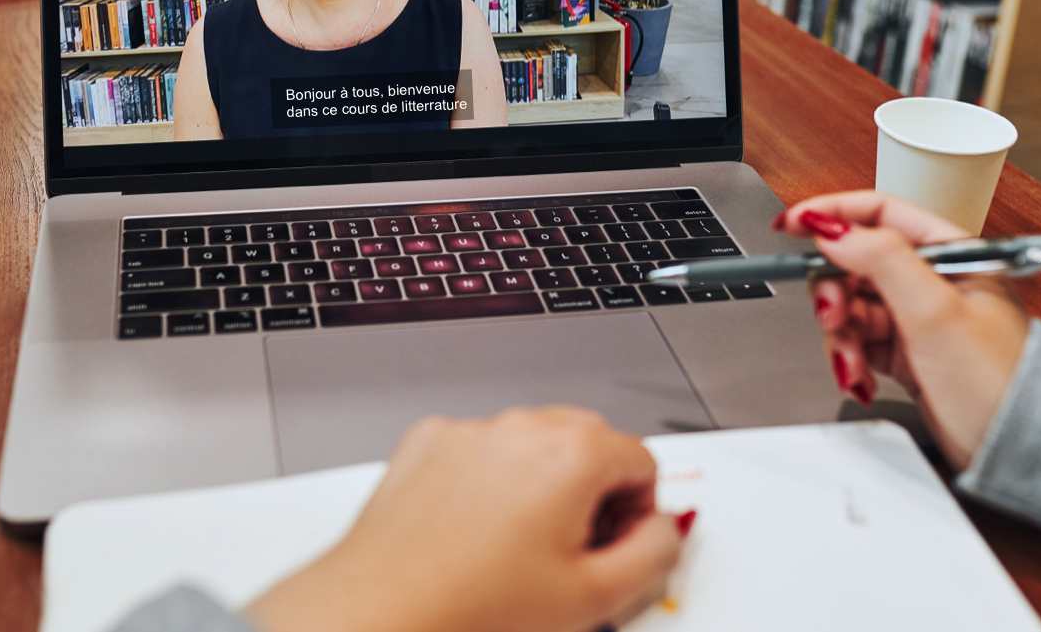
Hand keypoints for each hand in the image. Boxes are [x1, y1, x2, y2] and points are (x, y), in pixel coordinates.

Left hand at [246, 406, 687, 631]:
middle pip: (588, 439)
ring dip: (541, 482)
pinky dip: (487, 480)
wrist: (376, 614)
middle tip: (576, 550)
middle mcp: (518, 428)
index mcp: (569, 454)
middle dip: (594, 489)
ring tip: (518, 551)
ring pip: (530, 441)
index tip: (618, 543)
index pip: (641, 459)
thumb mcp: (593, 599)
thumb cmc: (468, 611)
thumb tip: (665, 530)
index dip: (640, 510)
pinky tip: (474, 536)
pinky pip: (478, 449)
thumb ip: (654, 554)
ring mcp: (467, 432)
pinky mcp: (425, 444)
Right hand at [773, 192, 1030, 469]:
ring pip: (851, 306)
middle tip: (832, 315)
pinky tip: (861, 378)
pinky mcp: (906, 352)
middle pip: (856, 263)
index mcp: (950, 253)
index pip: (880, 214)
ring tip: (853, 364)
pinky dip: (851, 358)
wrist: (1018, 451)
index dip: (832, 215)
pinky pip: (859, 340)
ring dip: (842, 336)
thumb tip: (833, 229)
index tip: (791, 224)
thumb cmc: (1001, 383)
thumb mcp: (936, 312)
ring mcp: (918, 317)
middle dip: (834, 292)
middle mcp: (932, 280)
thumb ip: (883, 261)